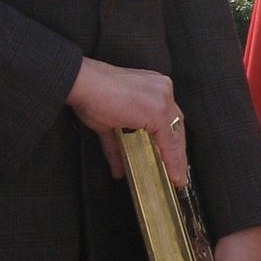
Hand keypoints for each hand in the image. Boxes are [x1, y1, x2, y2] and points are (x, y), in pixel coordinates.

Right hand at [66, 56, 187, 184]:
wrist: (83, 83)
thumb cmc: (91, 95)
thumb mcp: (108, 123)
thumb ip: (117, 145)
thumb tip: (119, 167)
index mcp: (153, 87)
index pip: (169, 117)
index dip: (172, 138)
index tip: (173, 156)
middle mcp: (162, 90)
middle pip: (176, 125)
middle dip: (177, 150)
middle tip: (178, 169)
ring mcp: (161, 99)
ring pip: (175, 133)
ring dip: (176, 158)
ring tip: (177, 177)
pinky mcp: (157, 110)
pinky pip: (168, 141)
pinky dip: (171, 160)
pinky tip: (173, 173)